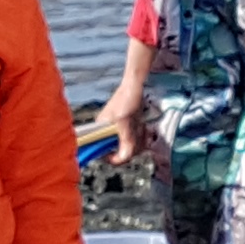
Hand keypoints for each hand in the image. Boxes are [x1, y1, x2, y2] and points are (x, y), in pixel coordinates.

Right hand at [91, 33, 155, 169]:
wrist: (136, 85)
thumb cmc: (127, 99)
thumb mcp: (125, 121)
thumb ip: (125, 140)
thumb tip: (125, 158)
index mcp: (99, 130)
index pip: (101, 152)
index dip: (113, 158)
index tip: (126, 156)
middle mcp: (106, 132)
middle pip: (118, 151)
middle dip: (131, 147)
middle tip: (139, 136)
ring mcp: (117, 130)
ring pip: (128, 146)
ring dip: (138, 141)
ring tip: (143, 129)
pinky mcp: (127, 127)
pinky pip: (134, 139)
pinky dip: (141, 136)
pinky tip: (145, 128)